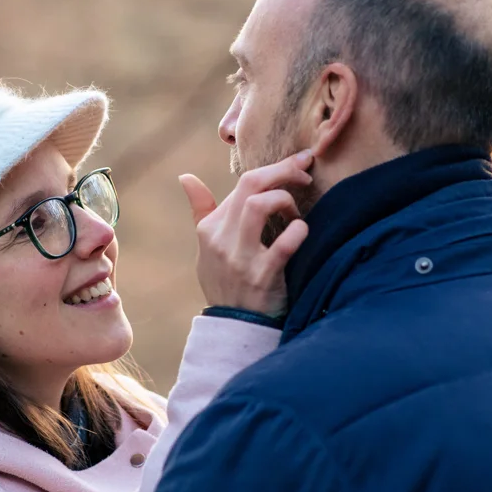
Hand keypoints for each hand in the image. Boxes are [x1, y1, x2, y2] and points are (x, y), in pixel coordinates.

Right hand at [180, 151, 312, 318]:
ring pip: (258, 206)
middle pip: (251, 185)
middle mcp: (221, 239)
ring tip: (295, 212)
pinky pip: (283, 246)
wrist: (232, 327)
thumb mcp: (207, 248)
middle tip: (306, 171)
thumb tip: (186, 177)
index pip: (244, 183)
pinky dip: (298, 232)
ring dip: (284, 200)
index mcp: (210, 228)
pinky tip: (302, 231)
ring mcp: (240, 259)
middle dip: (283, 171)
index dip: (276, 168)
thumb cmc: (225, 282)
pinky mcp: (261, 278)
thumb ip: (201, 210)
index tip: (299, 164)